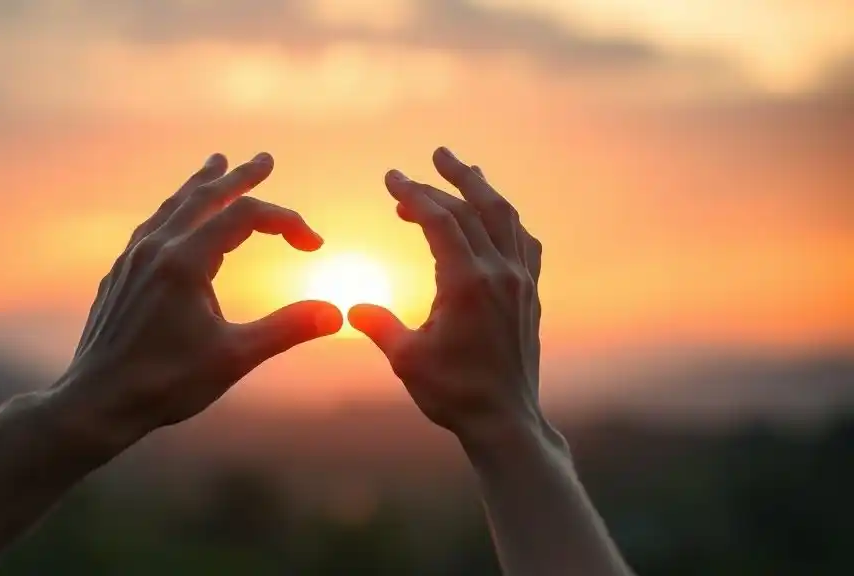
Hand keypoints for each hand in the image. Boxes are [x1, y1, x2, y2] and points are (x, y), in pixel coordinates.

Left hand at [55, 152, 342, 451]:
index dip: (287, 222)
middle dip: (239, 177)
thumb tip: (335, 313)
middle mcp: (156, 249)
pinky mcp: (120, 275)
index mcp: (185, 262)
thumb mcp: (234, 357)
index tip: (314, 245)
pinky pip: (151, 226)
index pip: (245, 217)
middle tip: (264, 159)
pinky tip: (175, 218)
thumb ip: (286, 329)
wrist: (96, 402)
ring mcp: (133, 259)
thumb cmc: (165, 383)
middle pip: (204, 197)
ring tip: (215, 165)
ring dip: (201, 185)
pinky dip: (174, 210)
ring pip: (172, 207)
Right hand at [350, 147, 556, 445]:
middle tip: (435, 155)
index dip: (414, 194)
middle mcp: (500, 273)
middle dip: (452, 177)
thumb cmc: (453, 392)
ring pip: (506, 219)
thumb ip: (378, 324)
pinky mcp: (530, 295)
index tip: (391, 177)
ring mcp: (520, 282)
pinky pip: (523, 243)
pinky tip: (496, 220)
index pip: (439, 220)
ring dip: (483, 190)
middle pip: (478, 207)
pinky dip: (507, 222)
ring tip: (464, 170)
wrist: (505, 419)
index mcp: (467, 283)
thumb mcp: (405, 358)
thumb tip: (351, 306)